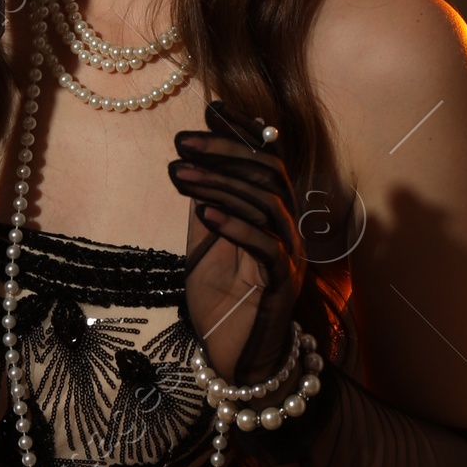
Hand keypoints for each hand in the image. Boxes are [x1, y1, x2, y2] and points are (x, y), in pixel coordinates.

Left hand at [169, 102, 304, 384]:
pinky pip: (266, 248)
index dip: (242, 132)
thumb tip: (191, 158)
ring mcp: (289, 256)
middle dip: (224, 152)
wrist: (233, 357)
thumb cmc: (221, 300)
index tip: (211, 108)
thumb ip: (206, 202)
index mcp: (270, 215)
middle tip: (181, 141)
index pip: (266, 160)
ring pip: (265, 205)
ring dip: (219, 185)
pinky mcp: (282, 285)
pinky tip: (203, 213)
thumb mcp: (204, 242)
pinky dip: (235, 227)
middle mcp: (287, 229)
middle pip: (268, 174)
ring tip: (177, 174)